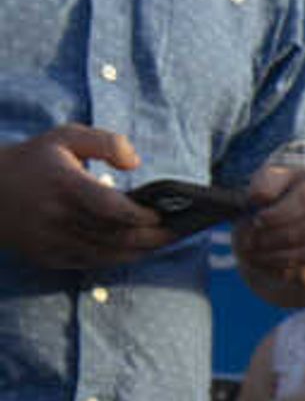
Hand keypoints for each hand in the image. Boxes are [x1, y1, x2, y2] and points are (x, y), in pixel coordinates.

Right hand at [0, 127, 166, 270]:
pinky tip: (134, 250)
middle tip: (175, 233)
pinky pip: (91, 263)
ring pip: (107, 253)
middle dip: (151, 237)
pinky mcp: (47, 256)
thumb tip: (135, 162)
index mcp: (62, 183)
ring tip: (160, 242)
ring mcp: (50, 239)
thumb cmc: (34, 160)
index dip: (141, 215)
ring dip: (139, 251)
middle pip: (116, 235)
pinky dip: (116, 258)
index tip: (160, 214)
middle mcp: (56, 215)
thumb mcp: (65, 137)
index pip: (111, 207)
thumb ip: (105, 142)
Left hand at [234, 167, 304, 291]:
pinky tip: (268, 267)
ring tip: (253, 256)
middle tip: (249, 243)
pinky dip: (288, 272)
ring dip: (277, 257)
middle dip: (274, 238)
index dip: (280, 213)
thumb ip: (266, 182)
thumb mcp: (278, 182)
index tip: (257, 221)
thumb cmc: (293, 198)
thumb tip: (258, 197)